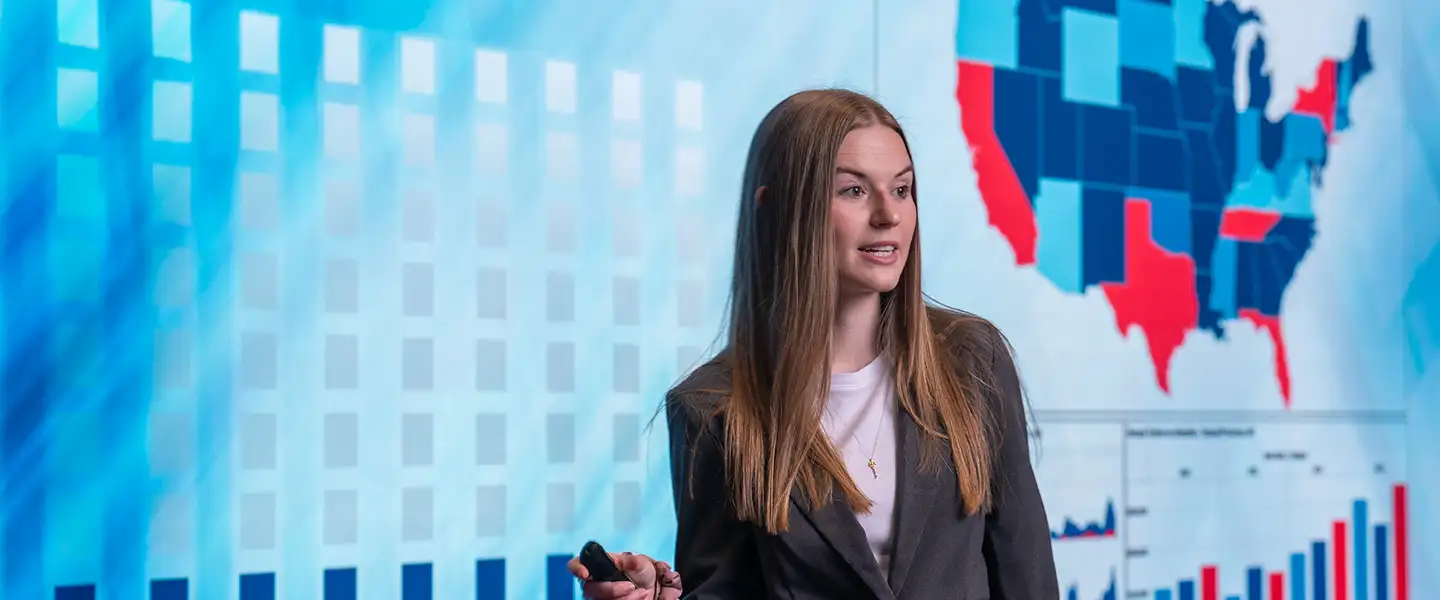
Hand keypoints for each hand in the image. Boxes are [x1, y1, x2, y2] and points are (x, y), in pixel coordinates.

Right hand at [567, 552, 681, 599]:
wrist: (653, 589)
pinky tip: (640, 597)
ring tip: (642, 592)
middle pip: (590, 590)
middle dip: (612, 589)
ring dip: (625, 598)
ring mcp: (600, 597)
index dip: (576, 568)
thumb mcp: (641, 562)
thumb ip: (629, 560)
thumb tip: (620, 559)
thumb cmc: (643, 573)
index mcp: (598, 566)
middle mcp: (595, 583)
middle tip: (631, 586)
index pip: (577, 565)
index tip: (585, 574)